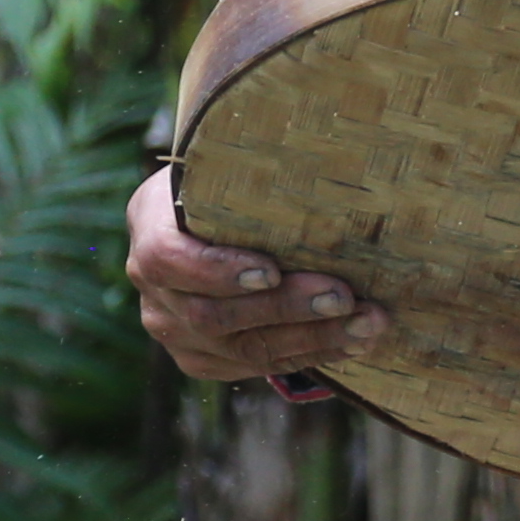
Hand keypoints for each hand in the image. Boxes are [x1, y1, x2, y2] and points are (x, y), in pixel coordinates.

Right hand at [126, 165, 389, 384]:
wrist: (215, 221)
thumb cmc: (234, 182)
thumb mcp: (231, 164)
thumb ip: (260, 170)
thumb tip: (332, 155)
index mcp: (151, 229)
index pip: (169, 258)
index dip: (218, 270)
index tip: (271, 271)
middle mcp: (154, 289)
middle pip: (215, 314)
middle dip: (287, 309)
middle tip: (345, 297)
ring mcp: (175, 330)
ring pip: (243, 348)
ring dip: (314, 338)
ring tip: (368, 323)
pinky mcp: (202, 359)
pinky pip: (257, 365)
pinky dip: (311, 354)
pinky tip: (355, 340)